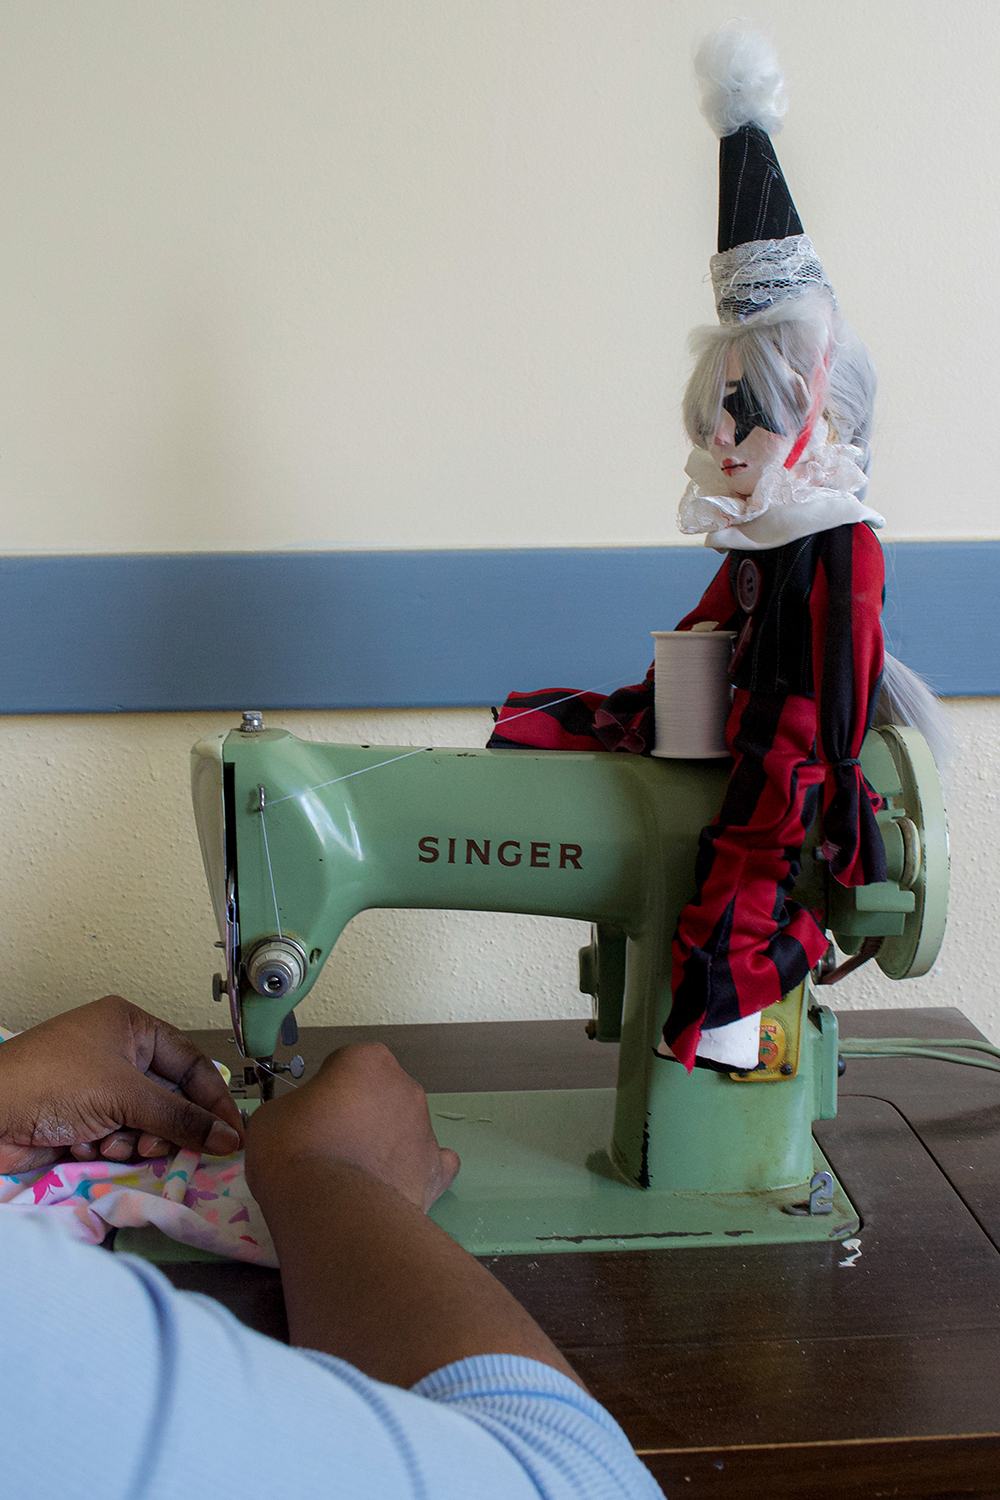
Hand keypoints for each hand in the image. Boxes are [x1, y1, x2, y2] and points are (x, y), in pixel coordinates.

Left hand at [0, 995, 243, 1172]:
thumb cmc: (53, 1083)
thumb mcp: (126, 1095)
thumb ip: (181, 1118)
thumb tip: (229, 1138)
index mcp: (130, 1026)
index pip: (190, 1061)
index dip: (212, 1098)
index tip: (231, 1132)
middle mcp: (117, 1052)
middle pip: (169, 1096)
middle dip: (166, 1125)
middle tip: (162, 1145)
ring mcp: (98, 1087)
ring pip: (146, 1123)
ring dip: (135, 1139)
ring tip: (114, 1143)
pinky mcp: (83, 1119)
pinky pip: (119, 1137)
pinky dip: (109, 1147)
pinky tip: (87, 1146)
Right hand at [245, 1042, 458, 1212]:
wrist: (327, 1208)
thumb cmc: (291, 1151)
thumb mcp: (273, 1114)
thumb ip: (301, 1107)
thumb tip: (309, 1123)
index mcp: (367, 1060)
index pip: (346, 1066)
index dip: (326, 1092)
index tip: (312, 1117)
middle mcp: (405, 1086)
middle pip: (380, 1095)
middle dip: (360, 1115)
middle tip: (331, 1146)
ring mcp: (425, 1128)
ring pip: (405, 1128)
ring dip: (385, 1142)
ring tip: (357, 1176)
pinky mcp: (436, 1170)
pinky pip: (433, 1162)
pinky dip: (417, 1169)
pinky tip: (398, 1182)